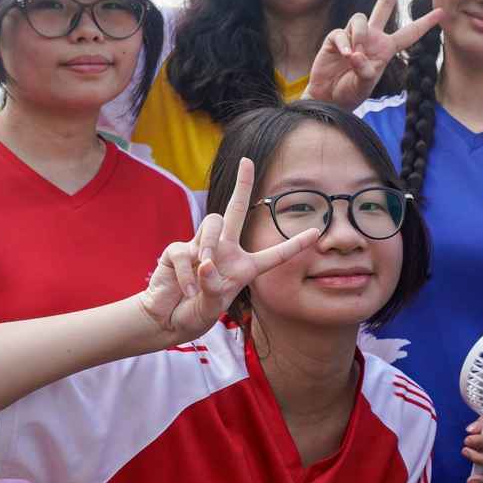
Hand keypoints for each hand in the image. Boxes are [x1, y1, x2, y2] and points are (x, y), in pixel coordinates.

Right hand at [137, 158, 318, 343]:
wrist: (166, 320)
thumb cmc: (195, 313)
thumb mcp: (212, 307)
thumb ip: (212, 287)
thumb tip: (205, 261)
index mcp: (244, 267)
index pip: (274, 254)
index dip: (294, 245)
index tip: (316, 233)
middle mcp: (224, 252)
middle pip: (235, 210)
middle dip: (242, 184)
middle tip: (247, 162)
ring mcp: (199, 248)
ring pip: (212, 223)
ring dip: (209, 244)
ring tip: (204, 266)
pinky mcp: (177, 250)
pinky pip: (184, 251)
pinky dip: (186, 272)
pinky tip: (186, 289)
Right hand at [304, 0, 443, 107]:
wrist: (328, 97)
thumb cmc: (351, 92)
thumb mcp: (364, 84)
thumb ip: (364, 70)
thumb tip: (355, 53)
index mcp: (386, 48)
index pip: (410, 33)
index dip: (425, 23)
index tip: (441, 12)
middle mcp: (372, 37)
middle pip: (384, 4)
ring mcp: (354, 35)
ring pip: (360, 17)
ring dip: (359, 35)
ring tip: (354, 55)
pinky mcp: (336, 38)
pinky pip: (342, 32)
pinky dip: (344, 43)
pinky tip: (344, 56)